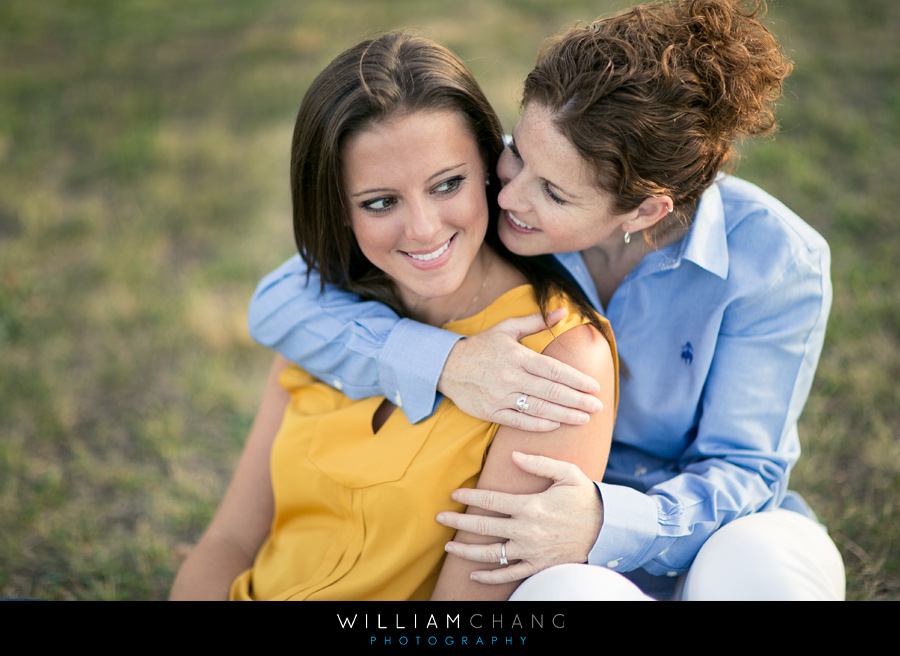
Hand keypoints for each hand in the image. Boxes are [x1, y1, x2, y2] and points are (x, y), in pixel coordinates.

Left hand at [436, 452, 602, 583]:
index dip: (470, 496)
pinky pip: (509, 574)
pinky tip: (473, 575)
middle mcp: (527, 530)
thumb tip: (513, 456)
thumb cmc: (585, 498)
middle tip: (439, 518)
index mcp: (531, 506)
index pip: (491, 500)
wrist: (607, 529)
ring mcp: (531, 551)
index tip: (454, 494)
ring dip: (466, 551)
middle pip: (483, 527)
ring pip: (491, 553)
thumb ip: (539, 463)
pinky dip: (490, 577)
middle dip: (458, 523)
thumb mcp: (567, 473)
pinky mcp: (537, 566)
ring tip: (449, 547)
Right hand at [437, 308, 603, 430]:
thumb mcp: (506, 328)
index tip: (595, 386)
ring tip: (584, 418)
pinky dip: (539, 424)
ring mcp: (500, 397)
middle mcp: (510, 377)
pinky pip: (519, 421)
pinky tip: (557, 425)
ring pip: (539, 408)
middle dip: (578, 400)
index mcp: (517, 356)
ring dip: (565, 415)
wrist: (447, 366)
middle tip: (598, 406)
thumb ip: (536, 322)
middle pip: (551, 392)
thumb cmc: (481, 346)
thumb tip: (562, 311)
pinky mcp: (491, 412)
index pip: (554, 370)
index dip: (577, 380)